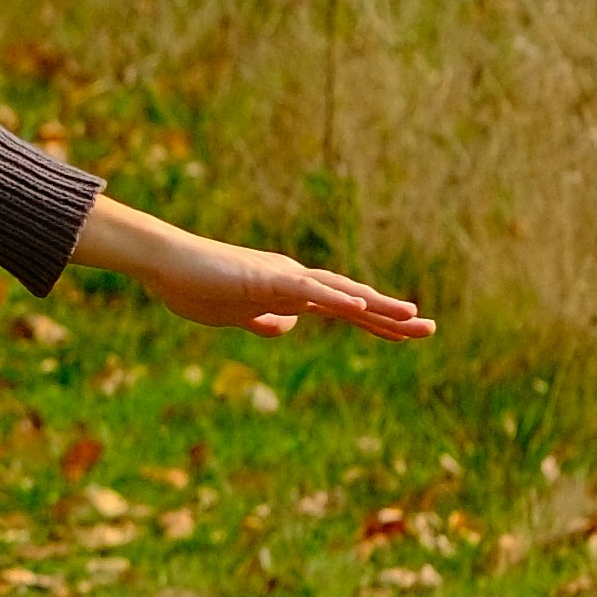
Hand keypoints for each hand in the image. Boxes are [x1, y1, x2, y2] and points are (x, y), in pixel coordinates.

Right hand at [83, 198, 431, 342]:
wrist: (165, 262)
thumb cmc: (194, 285)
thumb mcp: (235, 314)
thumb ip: (262, 319)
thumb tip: (287, 327)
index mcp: (291, 291)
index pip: (344, 310)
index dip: (378, 323)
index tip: (410, 333)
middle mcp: (296, 280)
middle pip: (353, 300)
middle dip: (392, 317)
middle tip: (431, 329)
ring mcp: (284, 277)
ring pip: (341, 292)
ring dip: (377, 305)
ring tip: (411, 317)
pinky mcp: (268, 278)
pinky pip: (310, 290)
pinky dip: (337, 299)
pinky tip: (362, 307)